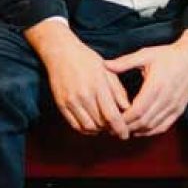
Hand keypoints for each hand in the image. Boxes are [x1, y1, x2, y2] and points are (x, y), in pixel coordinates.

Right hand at [24, 19, 132, 138]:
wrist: (60, 52)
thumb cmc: (86, 60)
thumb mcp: (107, 71)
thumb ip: (118, 90)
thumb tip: (127, 108)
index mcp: (98, 85)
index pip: (112, 115)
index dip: (120, 129)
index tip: (125, 135)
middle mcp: (83, 95)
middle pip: (101, 123)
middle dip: (110, 129)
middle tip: (116, 128)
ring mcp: (71, 101)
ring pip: (88, 127)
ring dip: (98, 130)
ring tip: (104, 126)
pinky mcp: (61, 104)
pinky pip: (75, 125)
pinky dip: (85, 129)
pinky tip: (92, 124)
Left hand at [104, 29, 187, 136]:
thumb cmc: (168, 55)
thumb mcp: (145, 54)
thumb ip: (124, 62)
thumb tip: (105, 65)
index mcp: (155, 86)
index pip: (136, 110)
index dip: (123, 119)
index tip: (111, 120)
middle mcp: (166, 99)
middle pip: (143, 121)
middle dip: (127, 128)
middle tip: (113, 129)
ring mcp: (174, 106)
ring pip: (153, 126)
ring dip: (138, 131)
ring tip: (124, 130)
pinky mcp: (180, 109)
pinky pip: (164, 126)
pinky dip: (151, 131)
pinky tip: (141, 131)